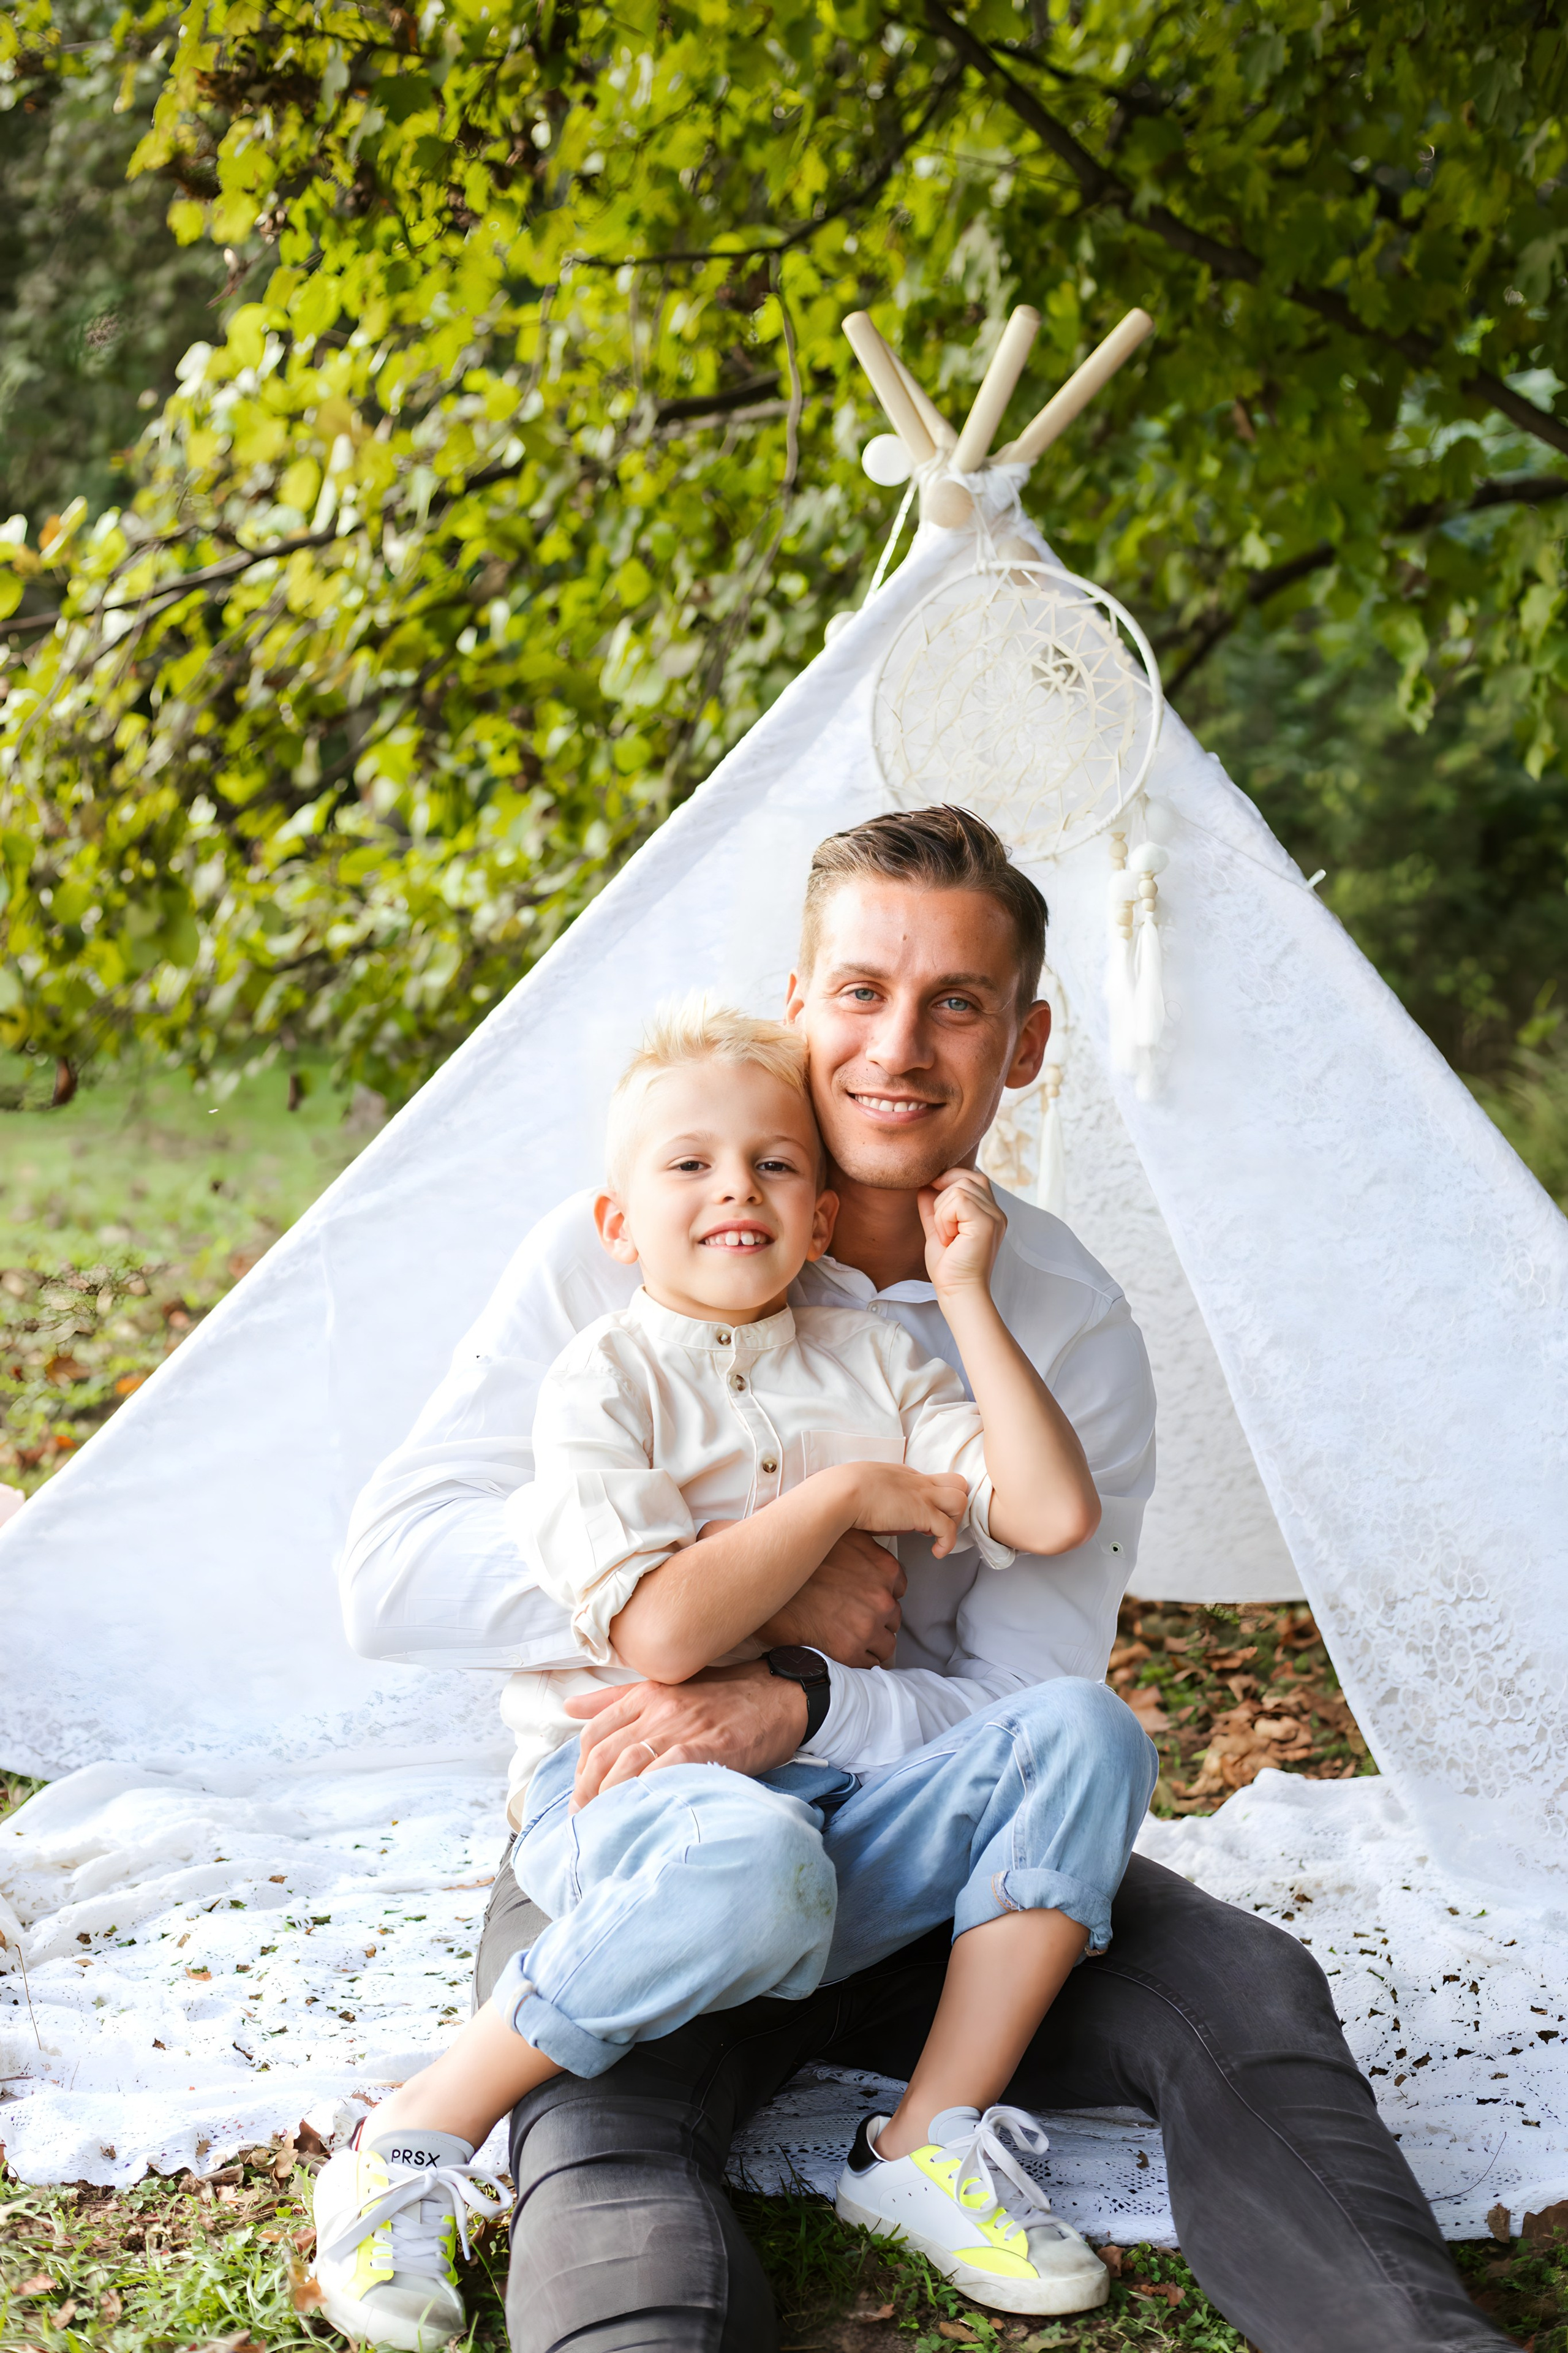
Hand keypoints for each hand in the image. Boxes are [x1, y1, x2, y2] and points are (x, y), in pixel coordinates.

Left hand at [563, 1664, 806, 1806]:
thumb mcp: (667, 1687)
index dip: (579, 1770)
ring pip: (628, 1765)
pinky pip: (666, 1772)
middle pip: (605, 1754)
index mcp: (645, 1694)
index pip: (594, 1733)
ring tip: (607, 1825)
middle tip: (586, 1820)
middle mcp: (658, 1709)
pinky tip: (642, 1814)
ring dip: (610, 1800)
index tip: (580, 1797)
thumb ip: (616, 1700)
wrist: (779, 1696)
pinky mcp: (708, 1747)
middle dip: (587, 1792)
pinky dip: (648, 1794)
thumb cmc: (724, 1696)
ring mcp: (682, 1727)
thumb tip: (569, 1708)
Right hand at [753, 1526, 906, 1664]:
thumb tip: (873, 1551)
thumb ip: (865, 1547)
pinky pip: (869, 1664)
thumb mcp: (840, 1536)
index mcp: (884, 1568)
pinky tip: (840, 1649)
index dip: (880, 1592)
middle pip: (892, 1616)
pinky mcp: (849, 1652)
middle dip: (876, 1618)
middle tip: (850, 1616)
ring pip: (886, 1643)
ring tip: (846, 1636)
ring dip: (871, 1642)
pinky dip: (858, 1659)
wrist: (763, 1587)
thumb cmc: (798, 1560)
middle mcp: (881, 1597)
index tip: (864, 1596)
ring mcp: (867, 1627)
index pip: (897, 1587)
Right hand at [835, 1460, 967, 1559]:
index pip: (933, 1482)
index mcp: (903, 1475)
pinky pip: (949, 1528)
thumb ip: (879, 1497)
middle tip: (937, 1524)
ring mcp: (922, 1495)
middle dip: (953, 1506)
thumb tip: (884, 1514)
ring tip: (937, 1536)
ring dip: (953, 1521)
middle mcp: (917, 1481)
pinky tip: (936, 1552)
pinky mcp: (922, 1512)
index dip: (933, 1502)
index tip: (921, 1519)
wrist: (840, 1494)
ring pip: (960, 1500)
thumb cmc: (842, 1493)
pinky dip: (947, 1543)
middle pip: (957, 1483)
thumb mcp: (864, 1488)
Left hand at [918, 1166, 1006, 1298]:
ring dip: (942, 1212)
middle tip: (943, 1229)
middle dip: (943, 1198)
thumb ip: (933, 1207)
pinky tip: (949, 1238)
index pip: (972, 1177)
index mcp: (987, 1212)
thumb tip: (925, 1185)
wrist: (956, 1290)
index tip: (933, 1195)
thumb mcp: (937, 1228)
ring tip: (947, 1237)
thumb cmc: (948, 1266)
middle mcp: (995, 1212)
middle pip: (965, 1179)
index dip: (950, 1180)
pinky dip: (945, 1218)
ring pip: (959, 1189)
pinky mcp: (987, 1222)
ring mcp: (994, 1216)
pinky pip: (959, 1200)